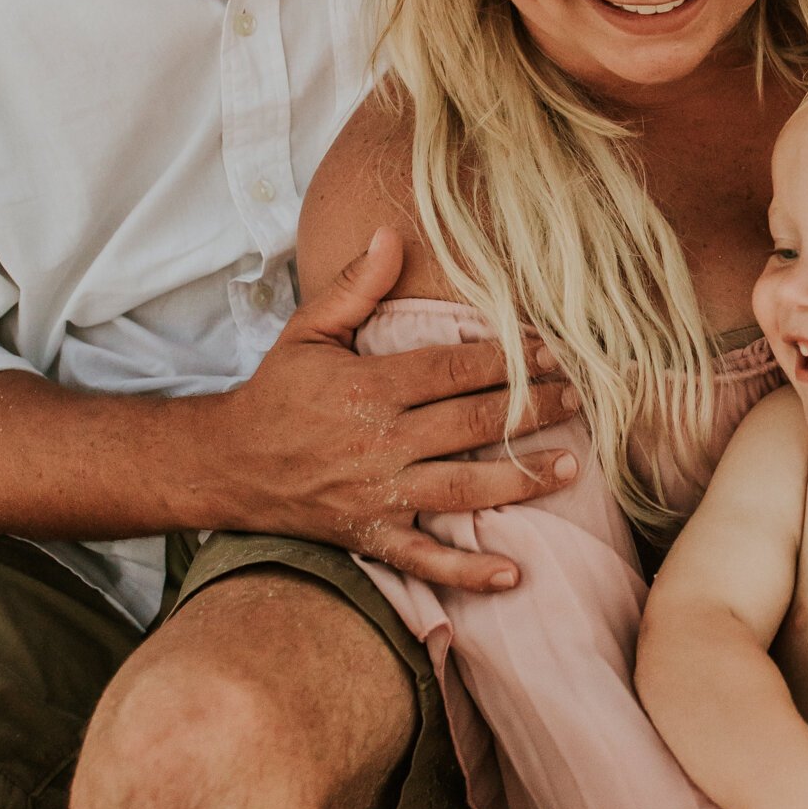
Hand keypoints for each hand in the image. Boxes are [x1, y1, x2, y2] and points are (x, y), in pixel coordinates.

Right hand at [209, 228, 578, 585]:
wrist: (228, 465)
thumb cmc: (277, 392)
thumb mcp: (308, 331)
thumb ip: (355, 285)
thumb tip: (390, 233)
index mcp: (368, 387)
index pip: (456, 369)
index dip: (511, 360)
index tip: (554, 352)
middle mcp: (378, 442)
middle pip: (472, 424)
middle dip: (533, 411)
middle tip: (579, 400)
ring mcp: (377, 494)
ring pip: (462, 489)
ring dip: (520, 481)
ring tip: (570, 468)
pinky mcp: (370, 536)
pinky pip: (423, 559)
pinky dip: (466, 572)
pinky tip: (510, 575)